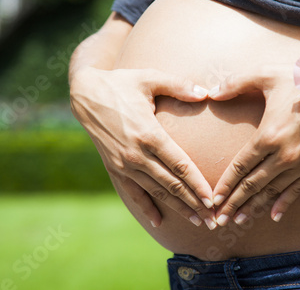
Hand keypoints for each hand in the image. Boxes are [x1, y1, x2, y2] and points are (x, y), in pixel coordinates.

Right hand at [70, 66, 215, 228]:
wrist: (85, 95)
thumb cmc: (121, 83)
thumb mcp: (149, 78)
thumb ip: (179, 86)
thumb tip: (206, 93)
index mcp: (149, 134)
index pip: (180, 166)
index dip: (198, 185)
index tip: (213, 199)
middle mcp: (136, 154)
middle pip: (171, 185)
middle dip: (194, 203)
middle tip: (213, 219)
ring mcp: (124, 164)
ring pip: (156, 192)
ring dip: (178, 208)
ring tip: (197, 220)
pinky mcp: (114, 168)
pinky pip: (132, 193)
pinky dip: (146, 208)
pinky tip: (158, 221)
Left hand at [209, 65, 299, 225]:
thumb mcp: (265, 74)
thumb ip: (236, 83)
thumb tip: (211, 93)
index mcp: (268, 135)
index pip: (241, 167)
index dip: (226, 185)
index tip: (213, 199)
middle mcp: (285, 154)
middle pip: (253, 184)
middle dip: (234, 203)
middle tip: (219, 220)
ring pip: (273, 191)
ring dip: (254, 207)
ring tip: (239, 221)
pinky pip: (298, 189)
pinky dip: (285, 203)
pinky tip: (273, 217)